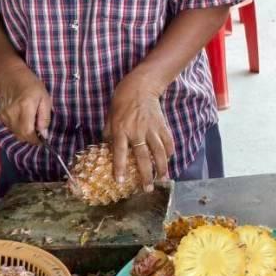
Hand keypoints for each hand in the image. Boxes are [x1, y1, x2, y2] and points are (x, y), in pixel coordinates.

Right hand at [0, 61, 51, 145]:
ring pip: (15, 133)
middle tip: (38, 129)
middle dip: (31, 137)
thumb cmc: (31, 84)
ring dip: (24, 132)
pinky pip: (10, 127)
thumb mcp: (45, 98)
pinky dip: (17, 126)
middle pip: (21, 136)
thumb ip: (45, 118)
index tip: (43, 140)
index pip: (28, 134)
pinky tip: (21, 116)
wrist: (10, 74)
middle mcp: (11, 113)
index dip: (36, 140)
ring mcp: (3, 115)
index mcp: (24, 108)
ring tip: (30, 119)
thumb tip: (44, 134)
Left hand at [105, 70, 175, 191]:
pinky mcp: (162, 125)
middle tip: (148, 189)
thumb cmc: (121, 101)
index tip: (120, 182)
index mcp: (121, 130)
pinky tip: (168, 160)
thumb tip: (106, 149)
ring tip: (162, 179)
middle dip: (145, 175)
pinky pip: (167, 141)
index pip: (120, 153)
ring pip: (158, 152)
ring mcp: (151, 129)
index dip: (120, 168)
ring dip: (161, 167)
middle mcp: (137, 132)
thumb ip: (109, 134)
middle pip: (142, 157)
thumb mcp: (110, 117)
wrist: (140, 86)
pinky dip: (169, 152)